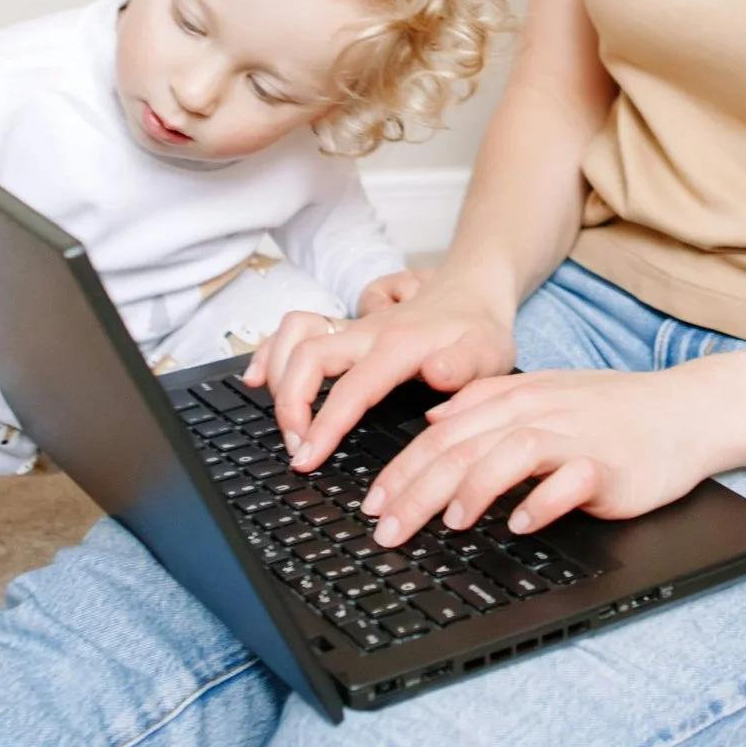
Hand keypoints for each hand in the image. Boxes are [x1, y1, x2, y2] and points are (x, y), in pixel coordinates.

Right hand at [243, 277, 516, 471]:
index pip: (352, 386)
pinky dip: (271, 349)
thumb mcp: (488, 353)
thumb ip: (464, 365)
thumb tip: (436, 374)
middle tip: (295, 448)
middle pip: (307, 355)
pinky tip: (257, 376)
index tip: (307, 457)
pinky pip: (296, 328)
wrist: (474, 290)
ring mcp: (352, 328)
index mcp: (400, 345)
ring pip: (295, 335)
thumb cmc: (479, 330)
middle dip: (289, 404)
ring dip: (276, 373)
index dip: (325, 423)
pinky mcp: (343, 329)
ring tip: (280, 418)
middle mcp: (367, 332)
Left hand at [359, 365, 726, 546]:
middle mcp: (539, 411)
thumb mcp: (544, 393)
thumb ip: (487, 403)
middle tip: (386, 529)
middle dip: (416, 490)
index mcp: (516, 397)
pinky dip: (540, 502)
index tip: (372, 506)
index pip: (443, 432)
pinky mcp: (609, 465)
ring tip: (448, 524)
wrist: (686, 409)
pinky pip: (569, 481)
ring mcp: (575, 436)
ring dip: (472, 489)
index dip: (401, 469)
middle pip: (464, 446)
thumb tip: (434, 420)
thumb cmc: (613, 410)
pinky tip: (520, 523)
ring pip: (509, 454)